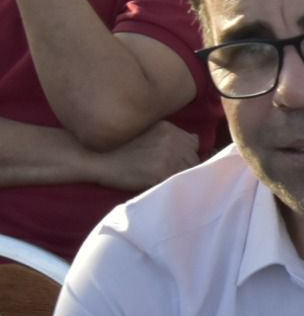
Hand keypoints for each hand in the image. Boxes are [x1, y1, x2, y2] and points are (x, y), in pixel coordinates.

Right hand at [85, 121, 199, 191]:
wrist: (96, 158)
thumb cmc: (120, 147)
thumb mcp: (148, 132)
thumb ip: (171, 136)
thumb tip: (196, 140)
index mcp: (169, 128)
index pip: (193, 144)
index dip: (186, 155)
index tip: (175, 162)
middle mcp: (172, 139)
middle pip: (193, 158)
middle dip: (184, 166)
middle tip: (165, 173)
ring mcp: (168, 156)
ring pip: (189, 171)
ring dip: (180, 177)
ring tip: (161, 179)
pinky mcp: (162, 173)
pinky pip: (178, 183)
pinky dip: (171, 186)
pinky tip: (156, 184)